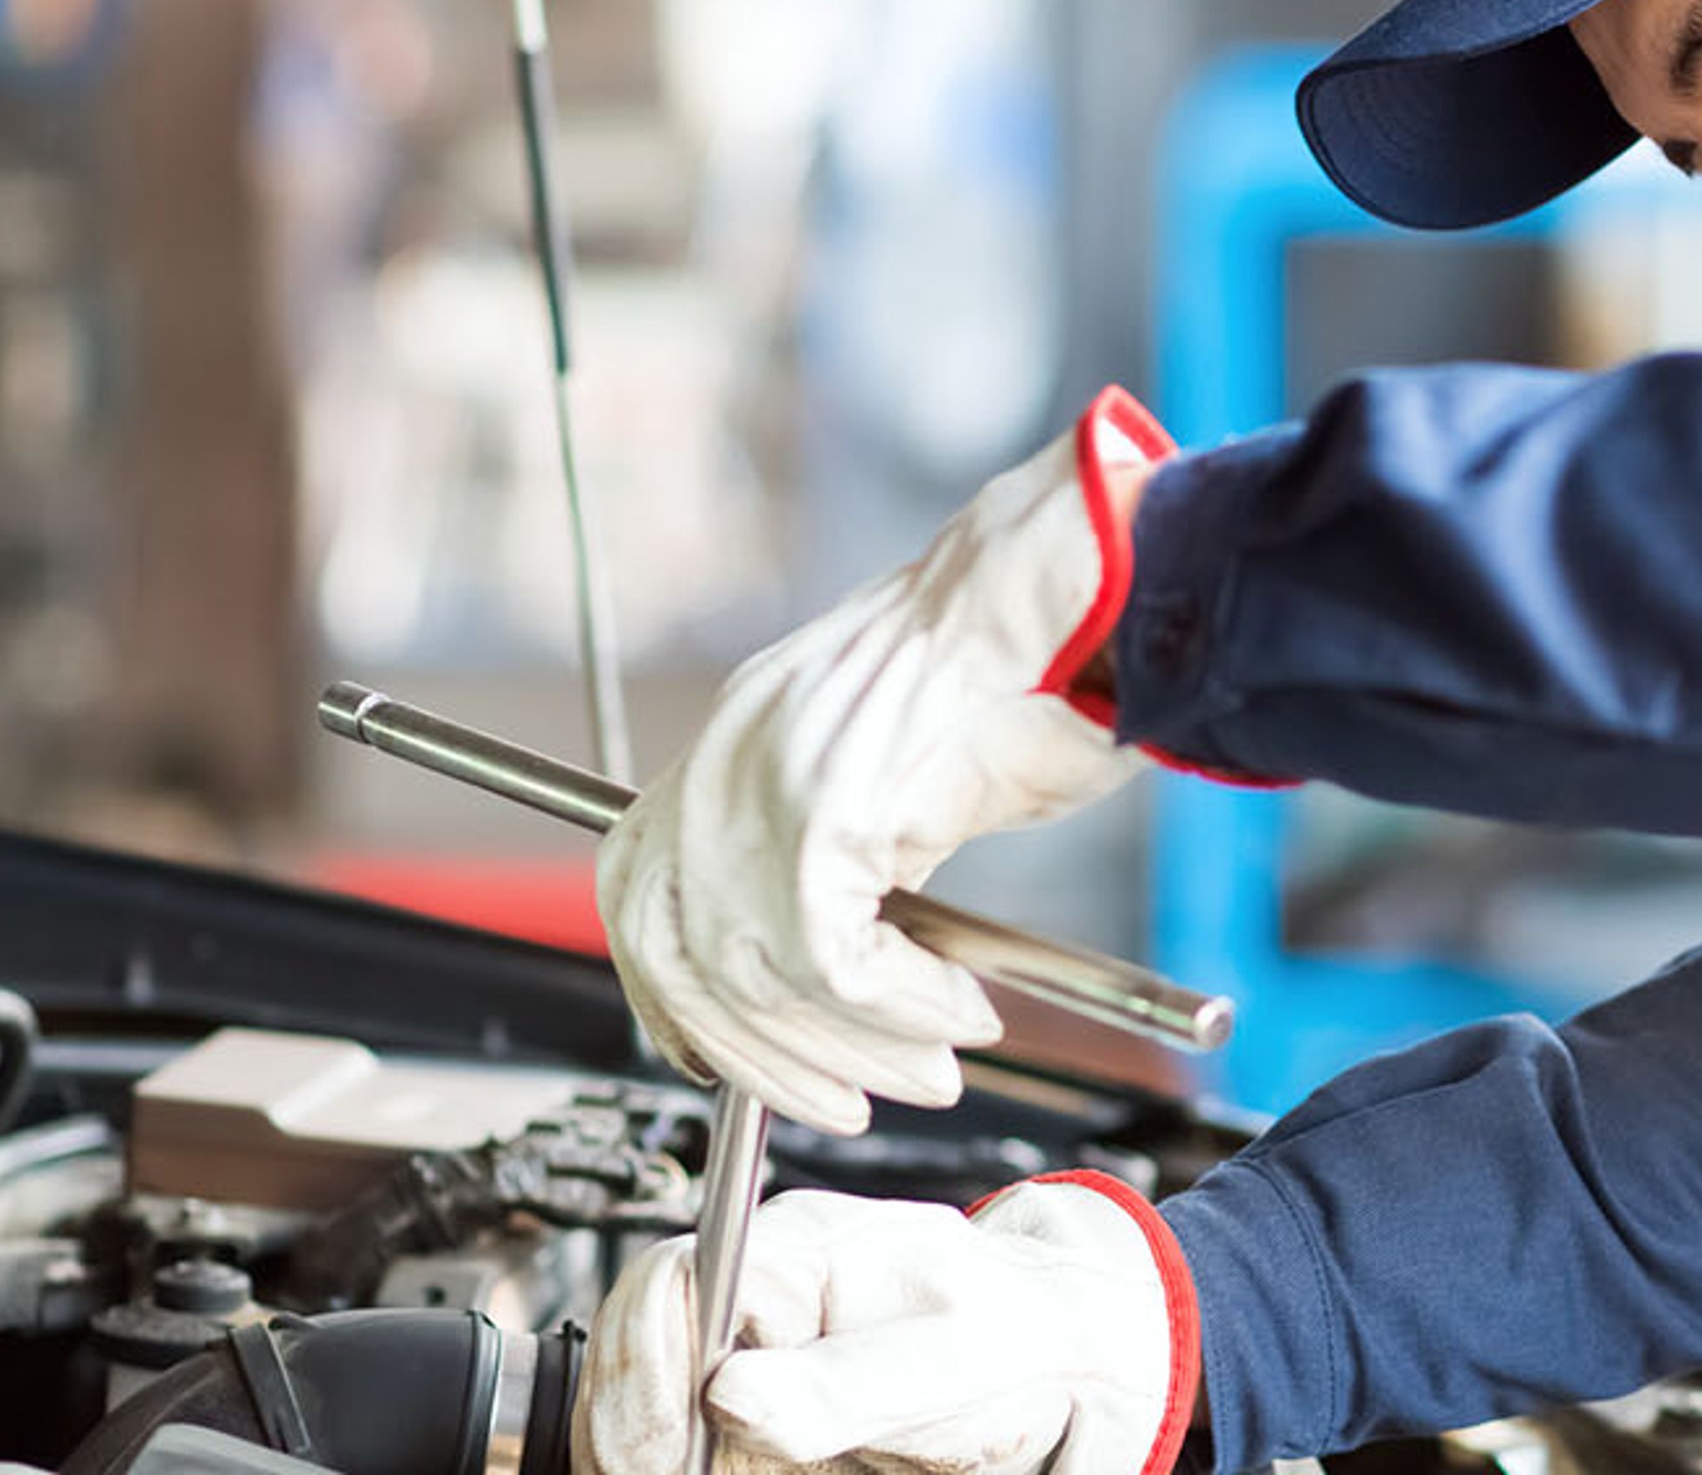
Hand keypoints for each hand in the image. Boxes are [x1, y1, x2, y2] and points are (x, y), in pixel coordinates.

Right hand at [575, 1177, 1200, 1474]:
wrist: (1061, 1360)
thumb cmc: (1018, 1335)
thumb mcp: (953, 1362)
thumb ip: (847, 1383)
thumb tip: (729, 1395)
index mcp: (800, 1250)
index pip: (674, 1282)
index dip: (647, 1368)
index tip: (664, 1445)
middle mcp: (757, 1291)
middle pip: (636, 1339)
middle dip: (631, 1419)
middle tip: (665, 1473)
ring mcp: (746, 1346)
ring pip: (640, 1390)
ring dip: (641, 1442)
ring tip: (682, 1471)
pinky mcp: (749, 1404)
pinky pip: (678, 1430)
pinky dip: (671, 1455)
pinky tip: (693, 1468)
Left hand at [598, 388, 1175, 1132]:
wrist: (1062, 599)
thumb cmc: (1016, 676)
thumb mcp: (893, 780)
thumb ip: (841, 860)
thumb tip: (834, 971)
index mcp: (727, 749)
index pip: (639, 900)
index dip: (677, 1001)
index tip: (732, 1059)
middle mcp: (719, 765)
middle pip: (676, 958)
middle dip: (763, 1058)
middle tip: (848, 1101)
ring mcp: (757, 789)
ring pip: (756, 979)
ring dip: (854, 1048)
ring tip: (933, 1063)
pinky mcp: (816, 819)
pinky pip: (834, 967)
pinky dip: (902, 1011)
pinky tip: (958, 1013)